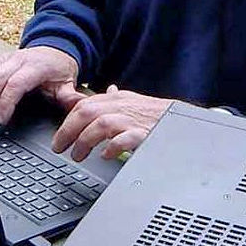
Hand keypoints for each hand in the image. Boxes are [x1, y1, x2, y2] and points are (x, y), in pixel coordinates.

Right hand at [0, 46, 81, 126]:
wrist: (54, 48)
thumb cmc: (58, 69)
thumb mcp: (69, 82)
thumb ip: (70, 96)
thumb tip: (77, 105)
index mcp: (34, 67)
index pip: (15, 84)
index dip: (5, 102)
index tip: (0, 120)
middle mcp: (15, 60)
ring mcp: (2, 59)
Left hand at [52, 86, 170, 161]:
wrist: (185, 120)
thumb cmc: (159, 114)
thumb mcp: (137, 101)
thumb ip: (119, 98)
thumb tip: (109, 90)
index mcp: (117, 100)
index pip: (84, 105)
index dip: (67, 121)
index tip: (60, 138)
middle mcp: (123, 107)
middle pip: (87, 112)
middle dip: (69, 131)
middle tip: (61, 148)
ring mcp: (134, 120)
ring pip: (101, 124)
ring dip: (85, 140)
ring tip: (79, 155)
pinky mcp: (146, 134)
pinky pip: (125, 138)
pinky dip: (113, 147)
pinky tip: (106, 155)